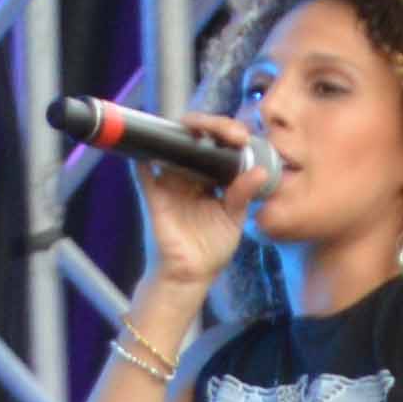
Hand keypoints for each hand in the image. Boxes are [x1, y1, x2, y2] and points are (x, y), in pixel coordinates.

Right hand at [65, 110, 255, 295]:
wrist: (190, 275)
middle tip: (230, 133)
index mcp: (214, 178)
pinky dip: (144, 158)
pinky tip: (150, 147)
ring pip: (173, 148)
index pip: (221, 147)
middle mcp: (192, 175)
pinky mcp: (155, 196)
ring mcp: (171, 183)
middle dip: (212, 127)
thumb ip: (242, 194)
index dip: (231, 135)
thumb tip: (258, 171)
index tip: (243, 138)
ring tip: (196, 128)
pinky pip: (145, 173)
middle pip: (197, 140)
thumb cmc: (212, 247)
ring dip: (181, 133)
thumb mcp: (233, 218)